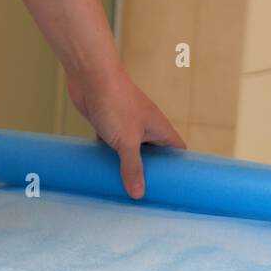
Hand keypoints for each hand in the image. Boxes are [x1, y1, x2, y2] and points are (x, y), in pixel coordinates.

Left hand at [68, 65, 185, 198]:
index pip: (178, 151)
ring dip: (128, 166)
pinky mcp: (109, 124)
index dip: (180, 168)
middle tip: (148, 195)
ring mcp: (127, 125)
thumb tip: (139, 195)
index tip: (176, 187)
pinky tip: (105, 172)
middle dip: (152, 173)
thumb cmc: (115, 104)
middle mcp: (147, 127)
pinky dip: (110, 158)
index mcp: (160, 129)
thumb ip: (133, 168)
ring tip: (126, 189)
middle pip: (155, 155)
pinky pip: (112, 146)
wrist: (90, 75)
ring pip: (132, 151)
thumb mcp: (127, 142)